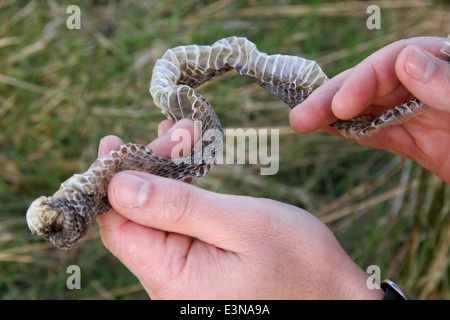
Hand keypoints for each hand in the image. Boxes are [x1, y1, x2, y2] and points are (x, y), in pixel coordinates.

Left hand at [97, 120, 382, 298]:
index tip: (115, 141)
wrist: (334, 298)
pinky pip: (176, 227)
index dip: (113, 181)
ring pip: (156, 218)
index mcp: (173, 278)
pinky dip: (180, 192)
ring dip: (168, 174)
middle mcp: (168, 285)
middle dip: (150, 167)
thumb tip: (119, 184)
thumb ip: (177, 206)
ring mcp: (183, 280)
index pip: (119, 225)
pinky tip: (187, 163)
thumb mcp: (241, 224)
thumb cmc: (300, 263)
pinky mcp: (197, 271)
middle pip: (137, 218)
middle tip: (177, 130)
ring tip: (185, 136)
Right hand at [289, 36, 449, 183]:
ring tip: (301, 122)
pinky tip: (326, 129)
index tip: (342, 106)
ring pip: (366, 109)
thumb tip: (406, 59)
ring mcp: (417, 112)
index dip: (361, 80)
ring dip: (332, 115)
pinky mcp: (416, 141)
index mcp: (442, 64)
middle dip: (332, 99)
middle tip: (299, 118)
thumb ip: (446, 83)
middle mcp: (423, 85)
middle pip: (369, 84)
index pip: (392, 61)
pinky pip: (377, 132)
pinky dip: (351, 132)